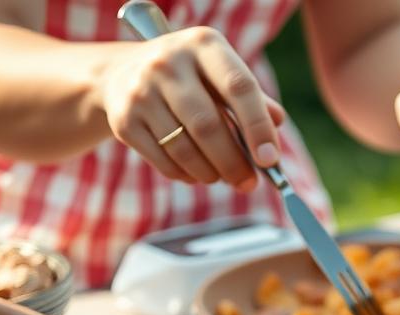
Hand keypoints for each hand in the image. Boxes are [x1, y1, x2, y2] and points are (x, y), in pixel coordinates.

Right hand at [100, 27, 282, 189]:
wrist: (122, 73)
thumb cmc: (190, 77)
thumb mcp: (220, 73)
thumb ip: (253, 97)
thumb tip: (277, 123)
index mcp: (203, 44)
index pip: (238, 87)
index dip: (257, 127)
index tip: (269, 159)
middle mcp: (167, 63)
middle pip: (207, 125)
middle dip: (233, 162)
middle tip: (249, 183)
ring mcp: (140, 90)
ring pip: (184, 148)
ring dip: (210, 173)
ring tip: (223, 178)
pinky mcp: (123, 120)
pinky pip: (163, 161)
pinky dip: (186, 174)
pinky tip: (197, 173)